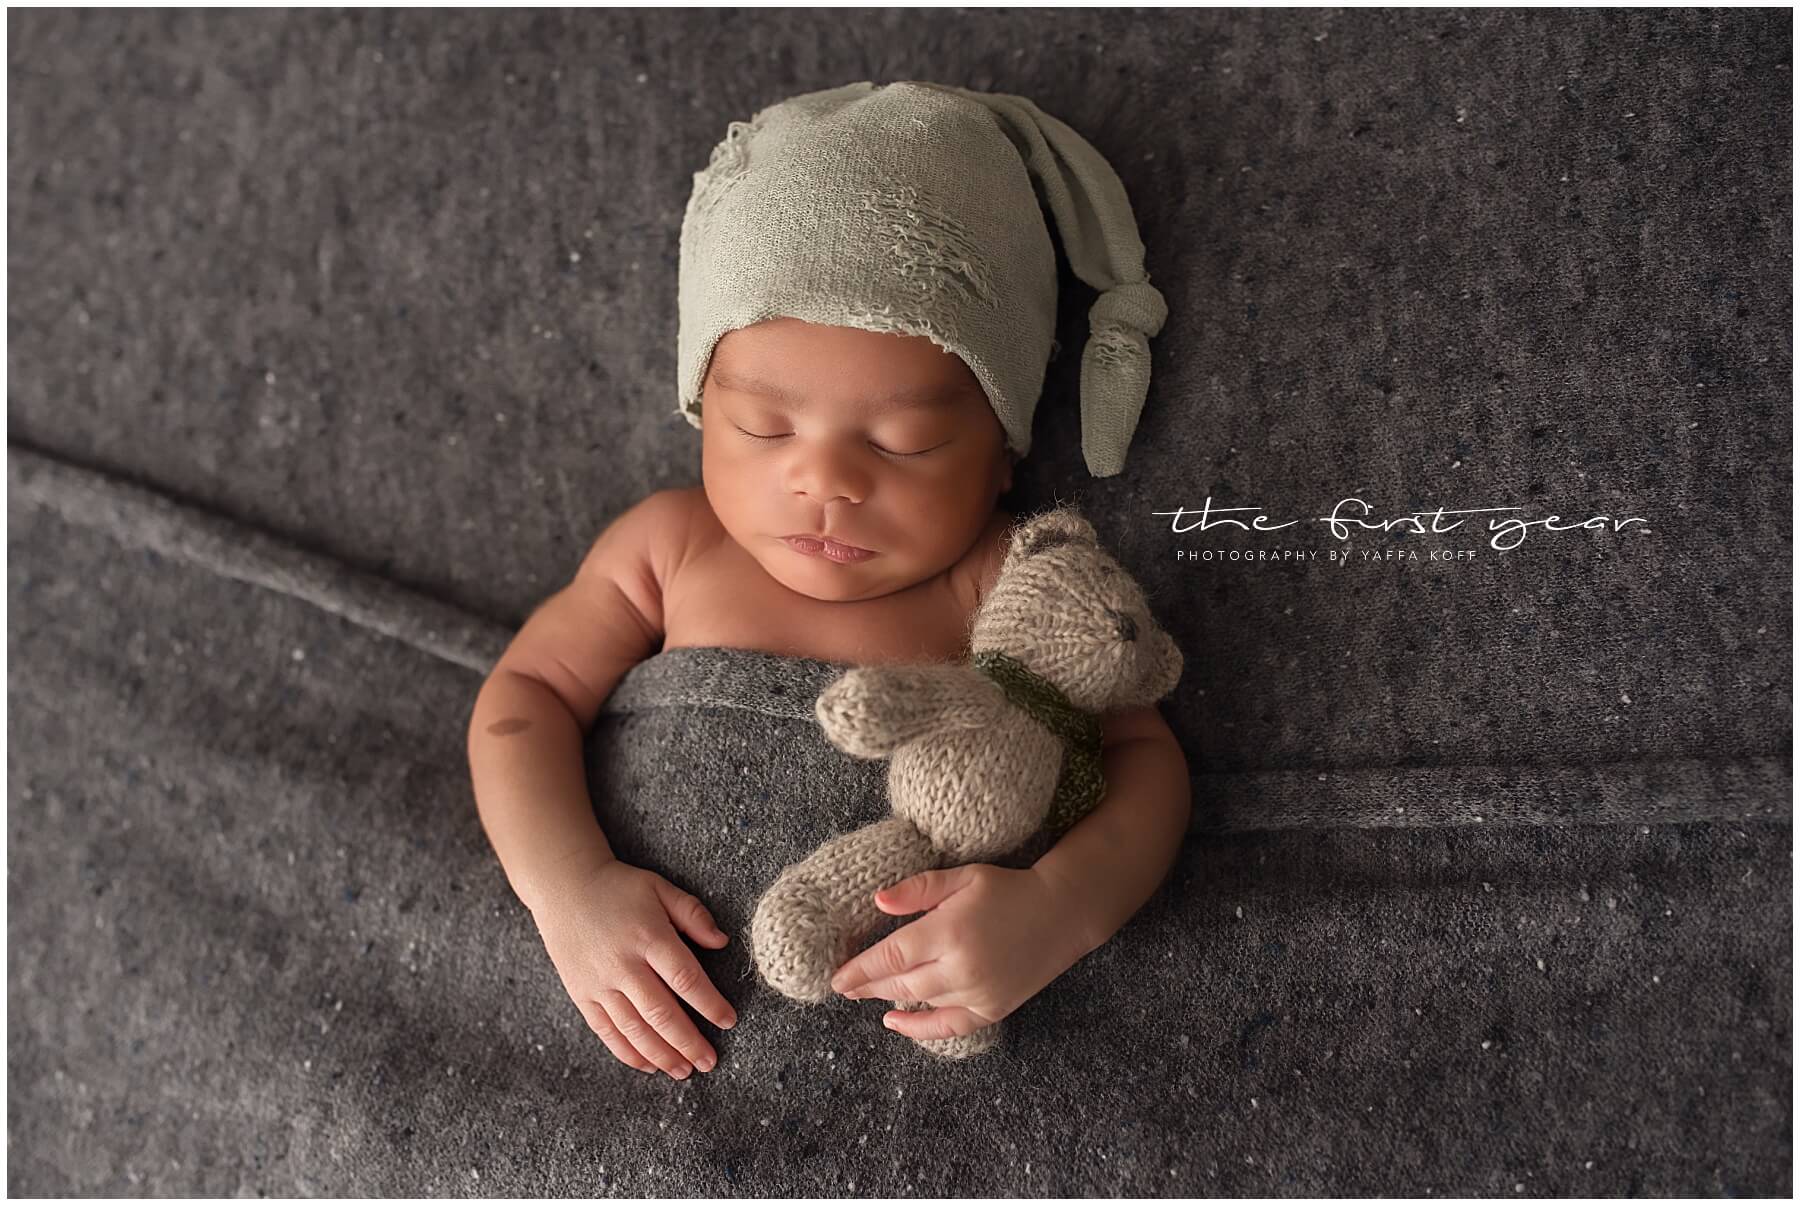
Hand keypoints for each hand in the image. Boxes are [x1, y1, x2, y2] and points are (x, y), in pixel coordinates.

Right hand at [528, 856, 736, 1078]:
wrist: (563, 887)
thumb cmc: (619, 887)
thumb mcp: (660, 888)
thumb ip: (693, 914)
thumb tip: (722, 942)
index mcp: (649, 937)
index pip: (686, 979)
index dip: (710, 1004)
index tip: (729, 1021)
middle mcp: (623, 965)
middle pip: (662, 1013)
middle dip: (689, 1042)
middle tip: (710, 1061)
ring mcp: (599, 983)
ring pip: (634, 1029)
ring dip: (662, 1055)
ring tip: (685, 1071)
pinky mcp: (581, 994)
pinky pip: (606, 1031)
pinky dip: (628, 1052)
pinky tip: (649, 1065)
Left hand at [826, 863, 1093, 1041]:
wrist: (1061, 914)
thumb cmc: (1009, 888)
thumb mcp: (964, 876)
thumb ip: (919, 888)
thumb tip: (877, 901)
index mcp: (949, 929)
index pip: (892, 955)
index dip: (860, 968)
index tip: (836, 977)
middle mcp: (961, 966)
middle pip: (900, 983)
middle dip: (867, 986)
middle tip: (842, 987)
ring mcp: (978, 992)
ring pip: (920, 1002)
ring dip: (888, 999)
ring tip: (864, 994)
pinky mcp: (992, 1008)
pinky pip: (948, 1026)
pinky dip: (919, 1029)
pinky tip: (895, 1021)